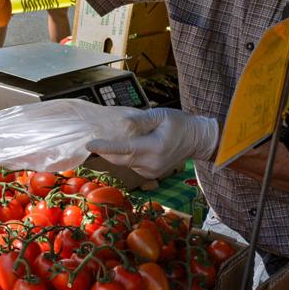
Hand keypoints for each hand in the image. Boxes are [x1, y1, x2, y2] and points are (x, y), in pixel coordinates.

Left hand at [87, 107, 219, 178]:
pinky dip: (126, 156)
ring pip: (125, 163)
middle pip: (120, 160)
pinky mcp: (151, 174)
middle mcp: (152, 163)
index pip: (125, 149)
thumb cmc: (180, 124)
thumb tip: (121, 123)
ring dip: (116, 153)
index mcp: (154, 147)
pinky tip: (127, 146)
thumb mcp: (161, 115)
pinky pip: (132, 165)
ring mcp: (151, 171)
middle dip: (105, 152)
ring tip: (111, 140)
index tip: (90, 144)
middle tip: (93, 140)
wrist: (197, 140)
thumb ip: (140, 120)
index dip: (106, 147)